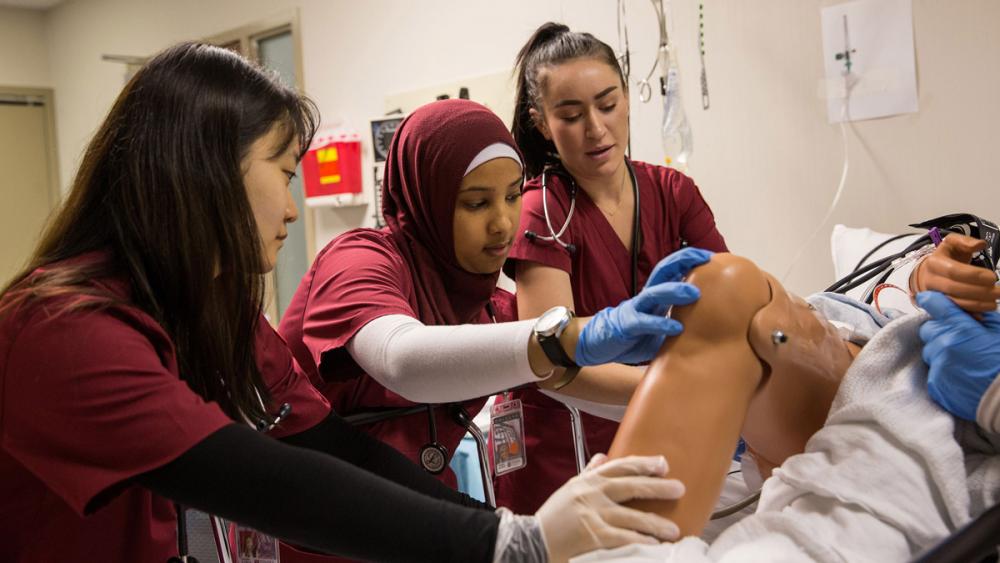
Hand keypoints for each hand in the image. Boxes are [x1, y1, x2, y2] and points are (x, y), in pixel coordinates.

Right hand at [536, 454, 683, 562]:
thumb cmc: (553, 517)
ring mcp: (592, 515)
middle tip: (678, 488)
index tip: (662, 463)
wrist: (533, 540)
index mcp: (588, 482)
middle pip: (630, 486)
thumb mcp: (570, 489)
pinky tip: (653, 544)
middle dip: (656, 487)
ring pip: (630, 516)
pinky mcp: (593, 536)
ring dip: (654, 523)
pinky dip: (639, 541)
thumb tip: (603, 457)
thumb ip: (589, 473)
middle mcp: (592, 494)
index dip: (642, 463)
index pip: (620, 467)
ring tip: (673, 529)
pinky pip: (622, 538)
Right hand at [575, 248, 711, 365]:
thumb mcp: (661, 326)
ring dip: (674, 290)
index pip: (672, 269)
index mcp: (656, 295)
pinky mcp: (627, 325)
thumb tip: (710, 326)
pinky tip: (677, 327)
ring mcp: (635, 309)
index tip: (710, 255)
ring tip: (694, 293)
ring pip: (654, 293)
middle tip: (705, 258)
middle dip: (683, 261)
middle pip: (663, 271)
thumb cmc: (634, 335)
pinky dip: (661, 323)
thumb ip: (679, 322)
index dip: (689, 259)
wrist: (600, 343)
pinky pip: (644, 322)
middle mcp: (646, 297)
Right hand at [911, 234, 999, 312]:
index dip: (974, 276)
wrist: (928, 273)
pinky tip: (982, 315)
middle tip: (998, 292)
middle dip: (978, 292)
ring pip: (953, 302)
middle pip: (953, 288)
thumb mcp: (952, 244)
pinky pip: (953, 313)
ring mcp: (932, 295)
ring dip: (976, 305)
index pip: (953, 271)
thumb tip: (981, 245)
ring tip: (994, 303)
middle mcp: (930, 280)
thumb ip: (966, 242)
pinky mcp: (937, 306)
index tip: (993, 278)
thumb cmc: (946, 258)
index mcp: (934, 263)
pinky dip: (968, 315)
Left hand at [917, 291, 999, 420]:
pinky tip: (960, 375)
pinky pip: (932, 372)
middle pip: (927, 329)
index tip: (927, 299)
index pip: (935, 304)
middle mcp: (944, 345)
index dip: (931, 300)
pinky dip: (942, 372)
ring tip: (961, 360)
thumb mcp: (998, 330)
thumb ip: (980, 317)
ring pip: (928, 351)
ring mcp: (938, 366)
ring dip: (940, 352)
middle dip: (939, 331)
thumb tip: (965, 310)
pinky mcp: (936, 385)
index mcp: (961, 328)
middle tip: (957, 339)